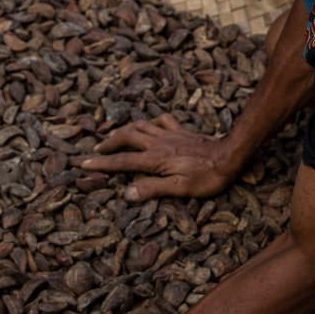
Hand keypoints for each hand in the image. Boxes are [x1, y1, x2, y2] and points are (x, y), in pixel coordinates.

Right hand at [83, 114, 239, 200]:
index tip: (83, 163)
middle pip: (126, 137)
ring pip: (140, 125)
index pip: (122, 162)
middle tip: (97, 150)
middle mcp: (158, 143)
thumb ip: (153, 189)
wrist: (230, 155)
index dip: (102, 163)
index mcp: (155, 159)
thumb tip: (127, 193)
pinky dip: (150, 121)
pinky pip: (161, 120)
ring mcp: (170, 134)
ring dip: (124, 129)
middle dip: (108, 142)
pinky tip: (149, 125)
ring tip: (115, 136)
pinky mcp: (181, 130)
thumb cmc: (208, 177)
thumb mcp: (181, 188)